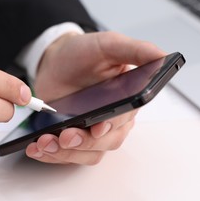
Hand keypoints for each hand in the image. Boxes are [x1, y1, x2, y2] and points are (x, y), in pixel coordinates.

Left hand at [26, 31, 165, 164]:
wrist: (55, 60)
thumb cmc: (82, 53)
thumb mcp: (108, 44)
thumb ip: (134, 50)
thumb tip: (162, 56)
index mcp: (127, 100)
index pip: (124, 119)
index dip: (111, 126)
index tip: (97, 126)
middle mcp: (113, 120)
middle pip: (106, 142)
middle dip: (84, 142)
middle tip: (65, 135)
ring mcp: (91, 131)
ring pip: (87, 153)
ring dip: (66, 152)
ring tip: (44, 143)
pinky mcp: (72, 137)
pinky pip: (67, 155)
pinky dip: (52, 155)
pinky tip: (37, 148)